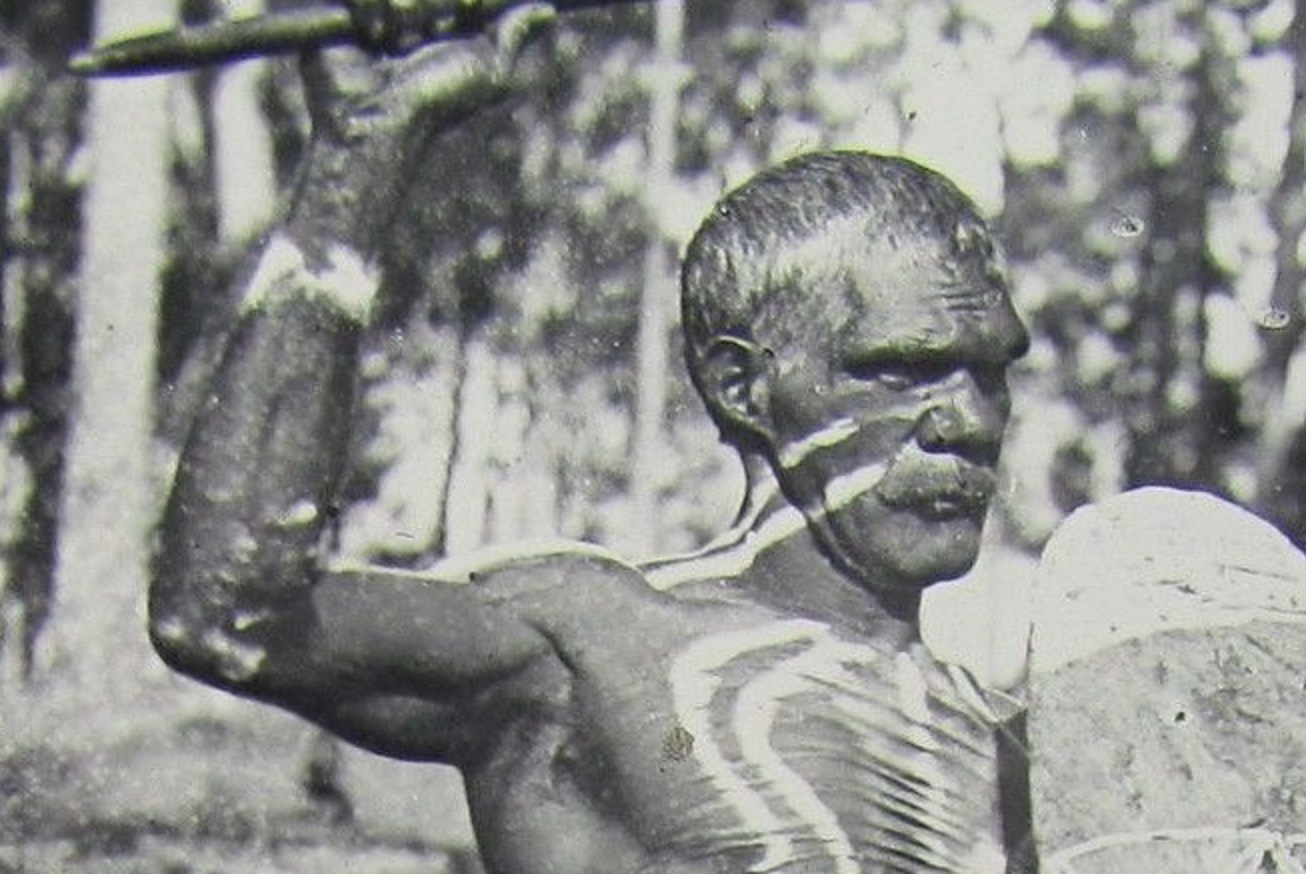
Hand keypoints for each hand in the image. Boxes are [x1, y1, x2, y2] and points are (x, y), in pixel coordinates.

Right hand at [290, 2, 553, 253]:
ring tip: (395, 43)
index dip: (462, 5)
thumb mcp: (488, 69)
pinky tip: (373, 39)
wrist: (379, 119)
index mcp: (445, 17)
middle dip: (432, 5)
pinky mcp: (339, 11)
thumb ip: (512, 35)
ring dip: (403, 10)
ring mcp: (376, 10)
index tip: (463, 16)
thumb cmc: (436, 101)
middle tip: (421, 37)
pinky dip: (370, 11)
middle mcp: (412, 10)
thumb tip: (547, 8)